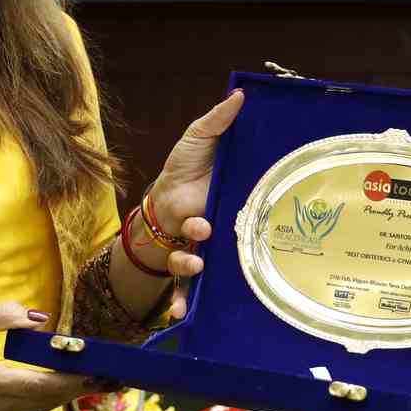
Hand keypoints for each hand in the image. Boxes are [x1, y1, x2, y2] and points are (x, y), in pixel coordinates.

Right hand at [0, 303, 98, 410]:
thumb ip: (6, 317)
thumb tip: (42, 320)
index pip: (38, 386)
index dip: (69, 381)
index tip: (95, 371)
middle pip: (46, 401)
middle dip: (78, 388)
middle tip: (110, 376)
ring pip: (40, 409)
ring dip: (67, 394)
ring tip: (97, 380)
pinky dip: (47, 398)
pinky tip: (66, 385)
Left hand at [147, 89, 246, 300]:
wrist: (161, 192)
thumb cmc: (186, 166)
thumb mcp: (200, 138)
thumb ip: (219, 120)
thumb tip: (239, 94)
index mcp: (231, 201)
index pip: (247, 212)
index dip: (249, 219)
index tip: (242, 215)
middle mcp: (221, 227)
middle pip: (227, 243)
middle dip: (218, 244)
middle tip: (206, 231)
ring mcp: (202, 246)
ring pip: (206, 265)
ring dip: (196, 267)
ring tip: (193, 261)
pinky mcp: (184, 259)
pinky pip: (187, 286)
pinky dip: (184, 302)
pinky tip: (179, 315)